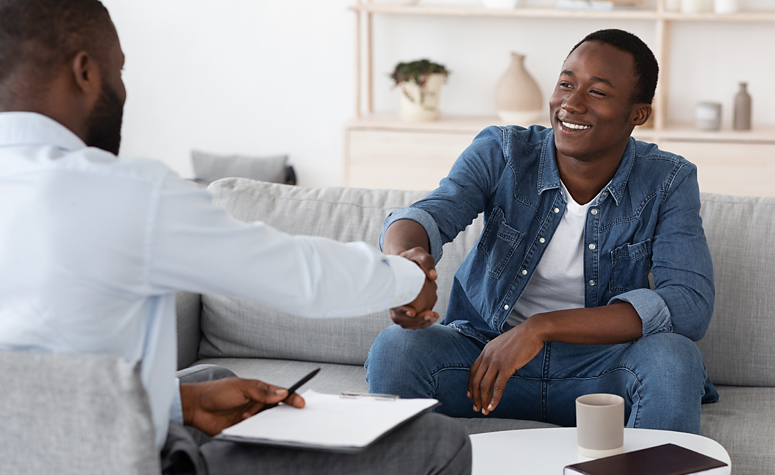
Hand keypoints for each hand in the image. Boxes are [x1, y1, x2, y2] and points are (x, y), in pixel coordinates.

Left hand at [180, 377, 304, 435]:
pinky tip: (258, 431)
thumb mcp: (241, 388)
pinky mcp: (242, 428)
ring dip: (269, 423)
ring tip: (272, 425)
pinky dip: (258, 432)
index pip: (279, 394)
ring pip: (267, 422)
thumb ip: (262, 392)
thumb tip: (282, 393)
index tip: (301, 403)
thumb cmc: (216, 392)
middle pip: (276, 409)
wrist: (196, 407)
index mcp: (258, 390)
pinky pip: (255, 431)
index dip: (291, 398)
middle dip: (284, 413)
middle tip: (294, 418)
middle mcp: (256, 403)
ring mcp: (250, 416)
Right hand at [388, 247, 438, 329]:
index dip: (401, 310)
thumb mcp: (419, 254)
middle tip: (430, 314)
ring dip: (420, 324)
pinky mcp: (405, 310)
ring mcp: (398, 307)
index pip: (392, 303)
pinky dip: (422, 322)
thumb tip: (433, 276)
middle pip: (399, 318)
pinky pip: (411, 321)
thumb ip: (426, 262)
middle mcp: (392, 300)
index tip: (412, 312)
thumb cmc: (412, 258)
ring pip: (405, 323)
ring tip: (434, 316)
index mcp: (391, 288)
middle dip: (415, 320)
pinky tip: (434, 316)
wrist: (407, 263)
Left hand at [467, 321, 544, 414]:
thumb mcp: (503, 345)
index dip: (470, 384)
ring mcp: (496, 361)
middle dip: (475, 396)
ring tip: (485, 410)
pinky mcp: (507, 366)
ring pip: (485, 385)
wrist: (532, 331)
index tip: (470, 395)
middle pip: (475, 380)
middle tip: (476, 407)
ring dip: (483, 400)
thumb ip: (497, 355)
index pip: (473, 370)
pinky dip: (494, 398)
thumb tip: (496, 366)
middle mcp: (488, 356)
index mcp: (486, 350)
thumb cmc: (521, 338)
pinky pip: (498, 386)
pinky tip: (493, 406)